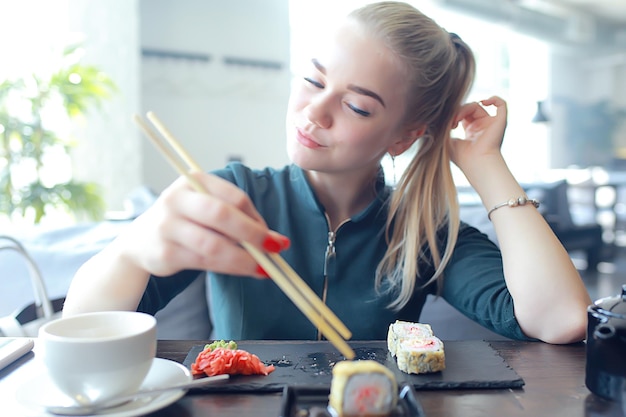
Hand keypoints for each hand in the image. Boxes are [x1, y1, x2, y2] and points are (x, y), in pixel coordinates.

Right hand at [115, 172, 288, 277]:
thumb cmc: (185, 222)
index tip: (272, 236)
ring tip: (264, 268)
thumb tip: (277, 240)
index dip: (257, 218)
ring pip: (213, 244)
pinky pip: (204, 262)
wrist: (140, 243)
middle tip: (274, 249)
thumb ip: (238, 219)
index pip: (234, 197)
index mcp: (194, 181)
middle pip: (221, 215)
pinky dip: (229, 268)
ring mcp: (168, 226)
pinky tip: (245, 271)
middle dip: (252, 234)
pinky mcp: (165, 252)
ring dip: (243, 259)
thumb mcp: (207, 209)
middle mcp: (177, 199)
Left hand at [449, 96, 507, 173]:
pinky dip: (493, 99)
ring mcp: (491, 124)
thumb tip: (441, 118)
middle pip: (468, 109)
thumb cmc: (462, 158)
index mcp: (471, 132)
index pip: (462, 114)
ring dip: (465, 109)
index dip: (454, 115)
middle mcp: (482, 127)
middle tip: (451, 122)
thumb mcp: (448, 141)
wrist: (476, 164)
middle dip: (458, 112)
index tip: (448, 124)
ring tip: (457, 119)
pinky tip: (483, 102)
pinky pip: (501, 104)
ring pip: (477, 105)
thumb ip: (445, 128)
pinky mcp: (500, 122)